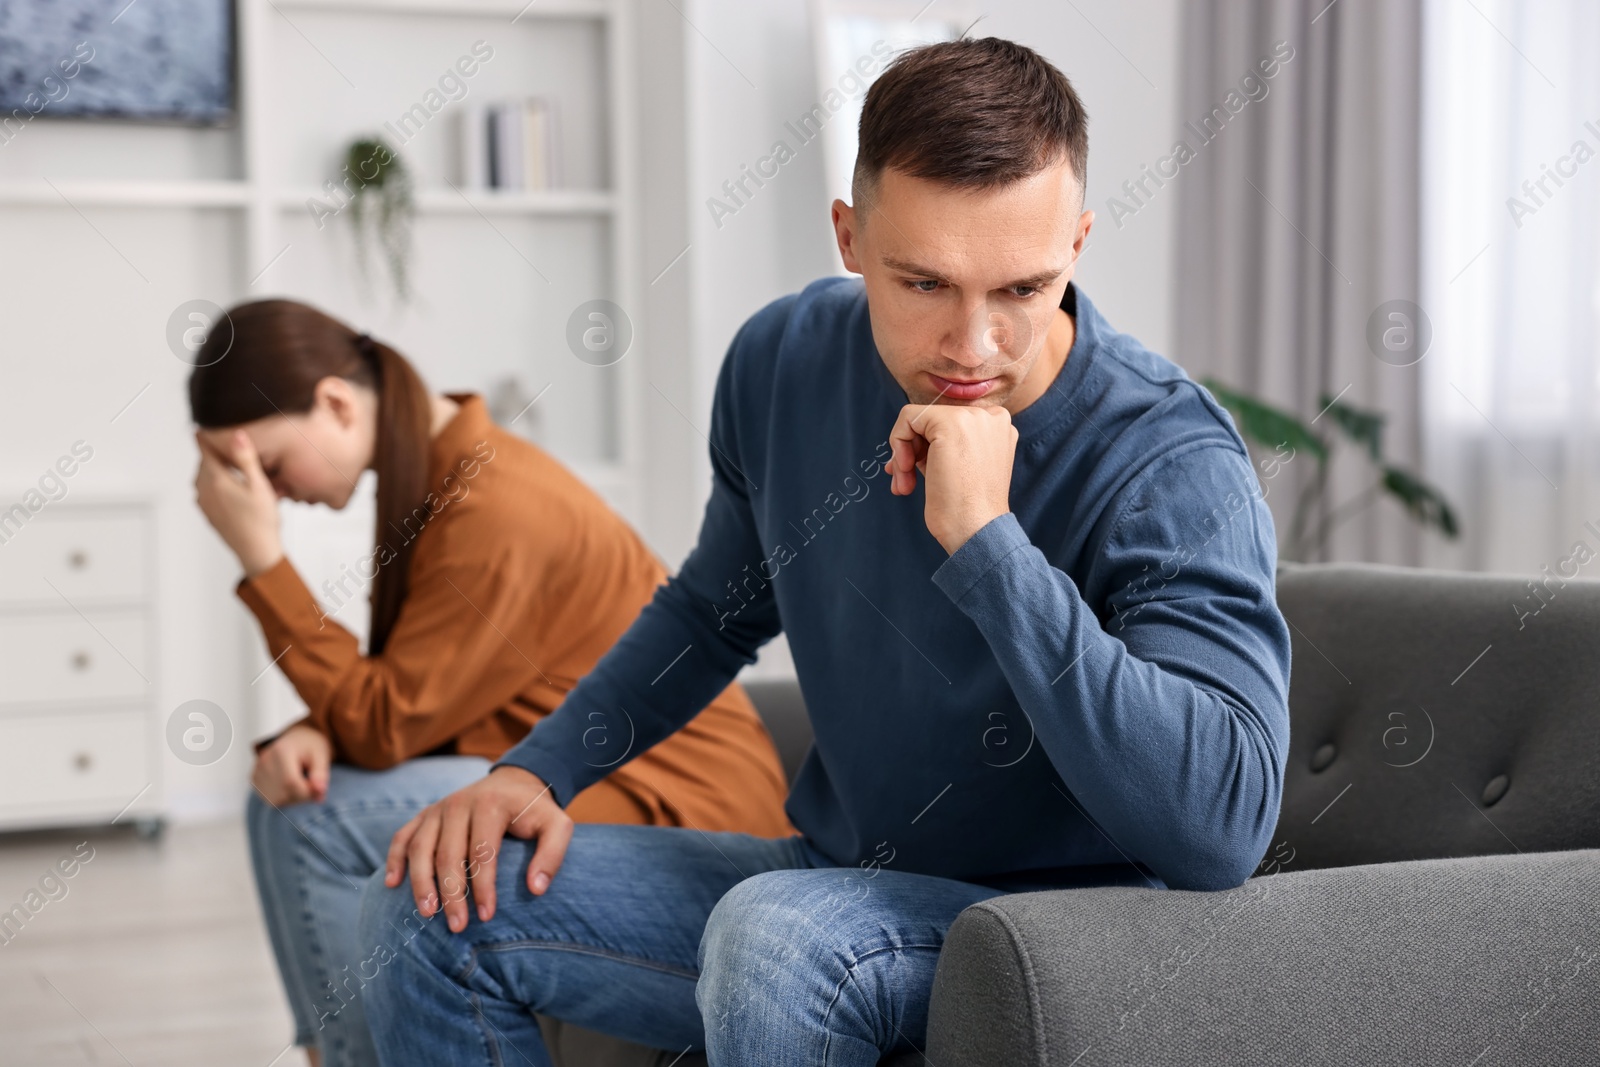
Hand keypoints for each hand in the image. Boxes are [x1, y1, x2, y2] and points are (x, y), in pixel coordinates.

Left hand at [193, 429, 283, 577]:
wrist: (256, 550)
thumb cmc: (261, 520)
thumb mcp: (258, 485)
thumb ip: (245, 458)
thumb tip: (236, 434)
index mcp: (215, 479)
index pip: (204, 449)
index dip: (205, 436)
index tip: (204, 428)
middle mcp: (204, 489)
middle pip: (204, 462)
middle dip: (214, 453)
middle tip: (229, 446)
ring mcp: (204, 502)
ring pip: (204, 476)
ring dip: (215, 469)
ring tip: (233, 467)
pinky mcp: (208, 512)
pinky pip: (206, 489)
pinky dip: (216, 483)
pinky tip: (233, 487)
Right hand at [251, 723, 331, 805]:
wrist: (296, 737)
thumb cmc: (310, 746)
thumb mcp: (321, 755)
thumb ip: (321, 774)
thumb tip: (320, 792)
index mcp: (281, 751)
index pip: (290, 783)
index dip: (307, 793)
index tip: (319, 790)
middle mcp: (264, 761)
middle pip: (283, 794)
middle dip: (302, 796)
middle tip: (314, 786)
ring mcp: (256, 771)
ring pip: (276, 801)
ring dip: (294, 799)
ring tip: (303, 783)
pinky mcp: (254, 779)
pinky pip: (271, 800)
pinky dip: (285, 798)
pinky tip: (292, 786)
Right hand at [384, 765, 571, 931]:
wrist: (514, 782)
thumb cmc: (535, 812)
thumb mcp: (557, 825)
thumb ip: (552, 854)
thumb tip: (536, 889)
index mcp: (490, 805)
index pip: (482, 852)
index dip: (483, 887)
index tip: (487, 917)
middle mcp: (459, 803)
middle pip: (448, 854)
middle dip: (451, 893)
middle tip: (457, 926)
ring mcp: (437, 808)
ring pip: (420, 847)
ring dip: (420, 882)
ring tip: (427, 913)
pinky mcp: (425, 814)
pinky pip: (402, 836)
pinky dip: (393, 859)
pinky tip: (392, 884)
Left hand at [887, 402, 1017, 553]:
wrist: (975, 529)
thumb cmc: (966, 509)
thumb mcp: (959, 467)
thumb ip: (941, 447)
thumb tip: (904, 444)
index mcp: (998, 428)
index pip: (948, 424)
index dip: (927, 447)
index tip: (917, 471)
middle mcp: (990, 416)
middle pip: (933, 421)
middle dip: (912, 452)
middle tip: (905, 481)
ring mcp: (973, 417)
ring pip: (918, 420)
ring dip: (903, 454)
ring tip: (904, 484)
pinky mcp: (950, 422)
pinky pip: (908, 418)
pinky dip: (898, 444)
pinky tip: (905, 472)